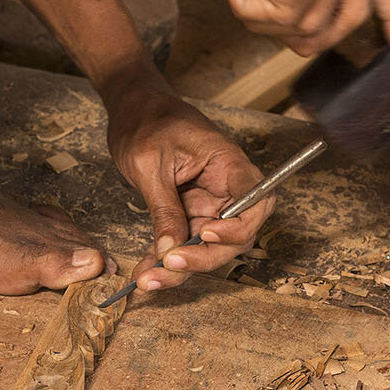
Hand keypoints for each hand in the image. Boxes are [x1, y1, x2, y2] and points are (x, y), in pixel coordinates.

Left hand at [104, 77, 267, 294]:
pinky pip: (185, 245)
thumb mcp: (150, 163)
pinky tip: (145, 274)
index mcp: (229, 165)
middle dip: (203, 258)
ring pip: (209, 249)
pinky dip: (165, 261)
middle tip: (168, 265)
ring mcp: (209, 206)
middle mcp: (227, 190)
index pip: (257, 202)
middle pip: (234, 237)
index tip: (206, 233)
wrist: (133, 109)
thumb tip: (171, 250)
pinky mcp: (190, 216)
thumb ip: (164, 208)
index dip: (239, 226)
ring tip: (148, 280)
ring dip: (180, 270)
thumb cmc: (146, 121)